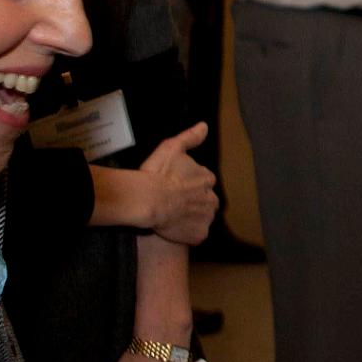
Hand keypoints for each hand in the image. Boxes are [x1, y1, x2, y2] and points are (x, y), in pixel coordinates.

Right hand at [134, 123, 216, 243]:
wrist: (149, 200)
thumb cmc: (158, 173)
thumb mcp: (172, 147)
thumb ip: (190, 137)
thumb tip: (204, 126)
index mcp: (207, 179)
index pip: (204, 182)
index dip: (189, 184)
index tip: (176, 186)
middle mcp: (212, 199)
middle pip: (206, 201)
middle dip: (194, 202)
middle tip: (174, 202)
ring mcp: (206, 218)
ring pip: (202, 217)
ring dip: (191, 217)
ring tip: (173, 216)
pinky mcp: (199, 235)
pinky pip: (196, 235)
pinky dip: (188, 233)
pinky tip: (174, 229)